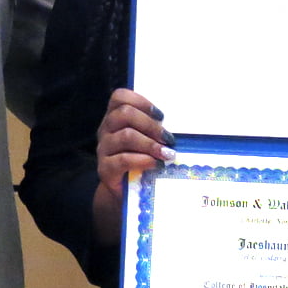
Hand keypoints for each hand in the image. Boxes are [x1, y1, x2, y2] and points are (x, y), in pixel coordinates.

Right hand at [91, 89, 172, 243]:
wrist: (126, 190)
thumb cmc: (141, 160)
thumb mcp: (147, 140)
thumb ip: (156, 128)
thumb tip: (184, 123)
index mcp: (115, 117)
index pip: (119, 97)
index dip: (141, 101)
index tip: (161, 115)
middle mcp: (106, 130)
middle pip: (124, 114)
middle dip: (151, 125)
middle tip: (169, 138)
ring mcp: (103, 150)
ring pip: (125, 136)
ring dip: (151, 144)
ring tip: (167, 153)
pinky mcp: (105, 169)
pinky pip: (123, 159)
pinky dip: (143, 160)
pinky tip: (156, 164)